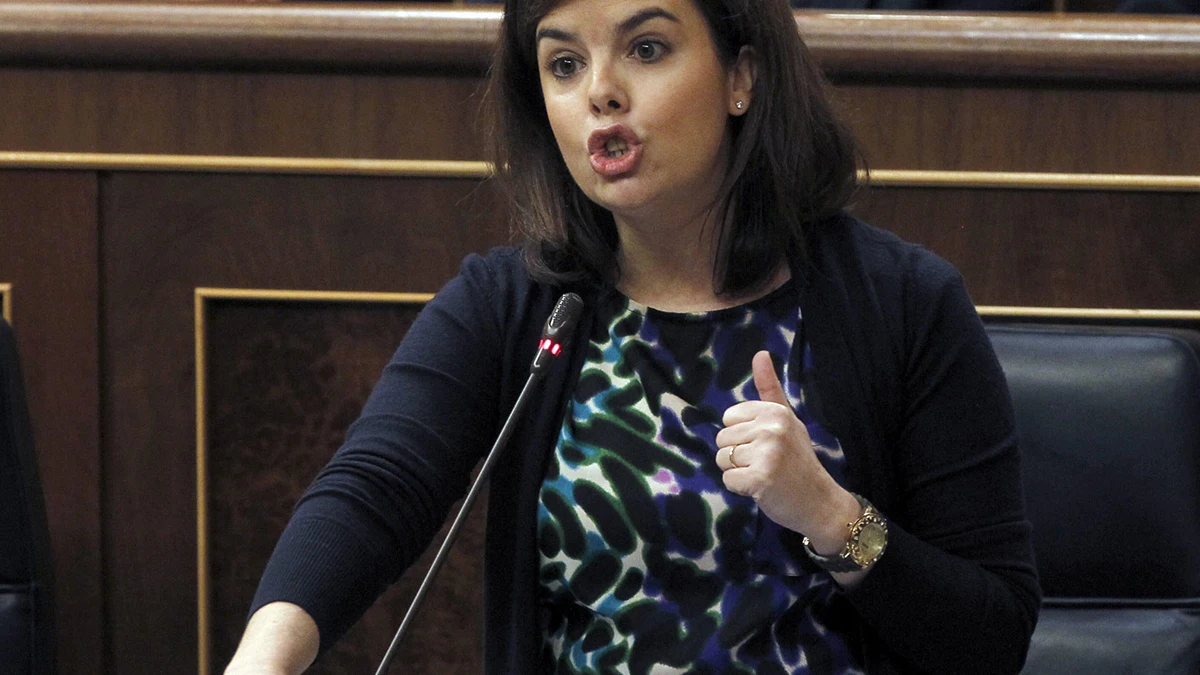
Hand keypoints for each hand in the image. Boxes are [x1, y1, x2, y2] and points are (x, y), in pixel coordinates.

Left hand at [714, 351, 858, 548]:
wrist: (820, 501)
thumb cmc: (798, 460)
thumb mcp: (787, 420)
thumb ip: (770, 388)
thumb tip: (760, 352)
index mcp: (775, 412)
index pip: (729, 418)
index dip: (742, 435)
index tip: (765, 444)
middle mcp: (771, 428)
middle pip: (722, 439)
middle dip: (738, 455)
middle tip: (765, 463)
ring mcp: (767, 454)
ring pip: (722, 459)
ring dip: (738, 472)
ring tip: (763, 475)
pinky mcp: (760, 479)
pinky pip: (728, 480)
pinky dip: (740, 489)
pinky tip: (761, 489)